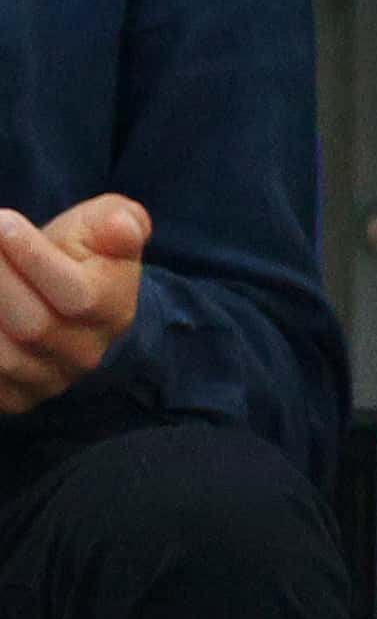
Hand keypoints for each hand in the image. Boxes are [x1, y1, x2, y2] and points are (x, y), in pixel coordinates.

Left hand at [0, 195, 146, 414]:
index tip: (3, 222)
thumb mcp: (106, 227)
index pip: (78, 295)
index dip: (35, 259)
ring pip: (4, 357)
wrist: (67, 308)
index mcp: (114, 311)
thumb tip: (123, 227)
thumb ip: (118, 222)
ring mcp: (48, 381)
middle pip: (34, 327)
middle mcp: (84, 354)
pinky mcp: (14, 397)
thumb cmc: (83, 260)